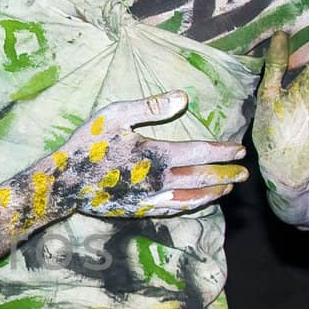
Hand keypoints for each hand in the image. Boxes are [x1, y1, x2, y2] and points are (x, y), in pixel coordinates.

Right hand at [59, 90, 248, 218]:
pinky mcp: (140, 211)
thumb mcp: (115, 115)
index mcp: (156, 155)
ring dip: (212, 193)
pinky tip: (197, 203)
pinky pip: (173, 210)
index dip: (222, 151)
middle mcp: (159, 181)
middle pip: (202, 179)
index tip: (239, 150)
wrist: (64, 183)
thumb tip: (184, 97)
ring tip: (227, 189)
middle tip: (244, 173)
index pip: (199, 152)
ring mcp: (150, 199)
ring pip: (191, 199)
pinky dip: (191, 206)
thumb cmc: (87, 144)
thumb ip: (151, 106)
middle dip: (225, 175)